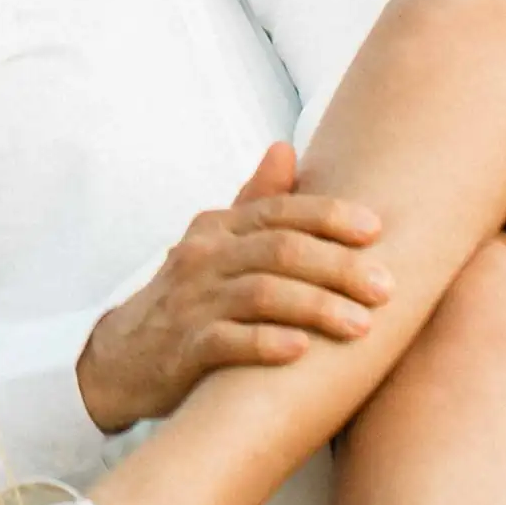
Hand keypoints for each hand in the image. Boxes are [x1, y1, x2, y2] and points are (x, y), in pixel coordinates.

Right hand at [75, 142, 389, 432]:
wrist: (120, 357)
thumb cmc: (189, 297)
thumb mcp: (215, 244)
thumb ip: (255, 202)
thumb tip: (286, 147)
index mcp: (219, 228)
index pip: (279, 211)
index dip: (329, 218)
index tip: (377, 230)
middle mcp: (204, 257)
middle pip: (279, 251)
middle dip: (338, 267)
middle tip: (385, 288)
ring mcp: (191, 302)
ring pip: (260, 295)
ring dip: (315, 307)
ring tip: (361, 325)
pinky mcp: (181, 349)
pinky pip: (225, 342)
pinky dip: (265, 344)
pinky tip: (302, 352)